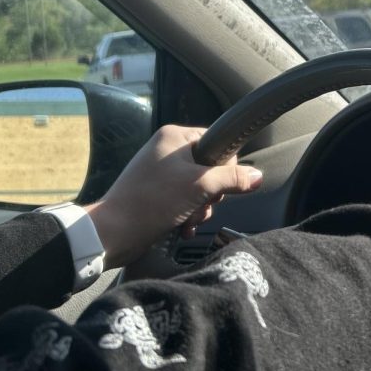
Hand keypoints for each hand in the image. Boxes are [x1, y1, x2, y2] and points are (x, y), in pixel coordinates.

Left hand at [83, 125, 262, 266]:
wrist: (112, 233)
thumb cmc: (151, 202)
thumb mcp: (200, 186)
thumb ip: (232, 179)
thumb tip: (257, 176)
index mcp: (175, 137)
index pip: (217, 143)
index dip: (225, 167)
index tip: (220, 186)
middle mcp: (167, 150)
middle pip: (210, 168)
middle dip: (211, 194)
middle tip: (201, 204)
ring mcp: (160, 172)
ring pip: (200, 187)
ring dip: (200, 208)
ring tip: (189, 219)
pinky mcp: (156, 193)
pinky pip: (184, 199)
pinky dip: (188, 214)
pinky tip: (183, 228)